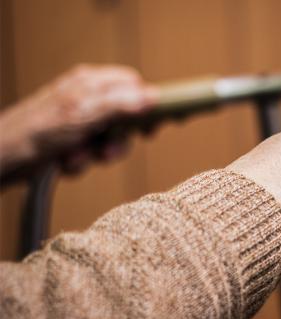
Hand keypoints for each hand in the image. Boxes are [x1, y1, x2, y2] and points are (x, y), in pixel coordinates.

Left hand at [0, 64, 156, 175]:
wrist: (5, 158)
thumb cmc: (37, 130)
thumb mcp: (86, 113)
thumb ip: (121, 104)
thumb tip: (153, 97)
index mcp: (93, 82)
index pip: (134, 85)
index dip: (146, 105)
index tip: (151, 126)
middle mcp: (89, 99)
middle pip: (127, 117)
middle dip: (119, 139)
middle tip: (108, 149)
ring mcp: (82, 121)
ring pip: (112, 139)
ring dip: (98, 154)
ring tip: (78, 155)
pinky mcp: (73, 141)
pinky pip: (93, 154)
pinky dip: (82, 162)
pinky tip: (66, 160)